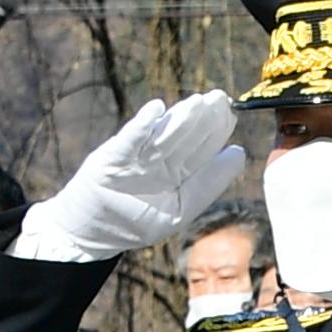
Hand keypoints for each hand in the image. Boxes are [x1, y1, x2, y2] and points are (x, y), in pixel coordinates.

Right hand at [13, 92, 245, 262]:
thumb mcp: (180, 210)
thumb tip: (239, 154)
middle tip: (219, 98)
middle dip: (203, 118)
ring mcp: (136, 159)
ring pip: (163, 136)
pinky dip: (141, 127)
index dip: (217, 130)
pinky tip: (156, 110)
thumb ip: (209, 184)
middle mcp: (159, 162)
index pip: (203, 148)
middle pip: (185, 137)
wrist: (91, 233)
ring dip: (180, 118)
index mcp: (179, 173)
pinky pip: (129, 142)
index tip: (232, 113)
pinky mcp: (111, 160)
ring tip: (198, 103)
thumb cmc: (137, 222)